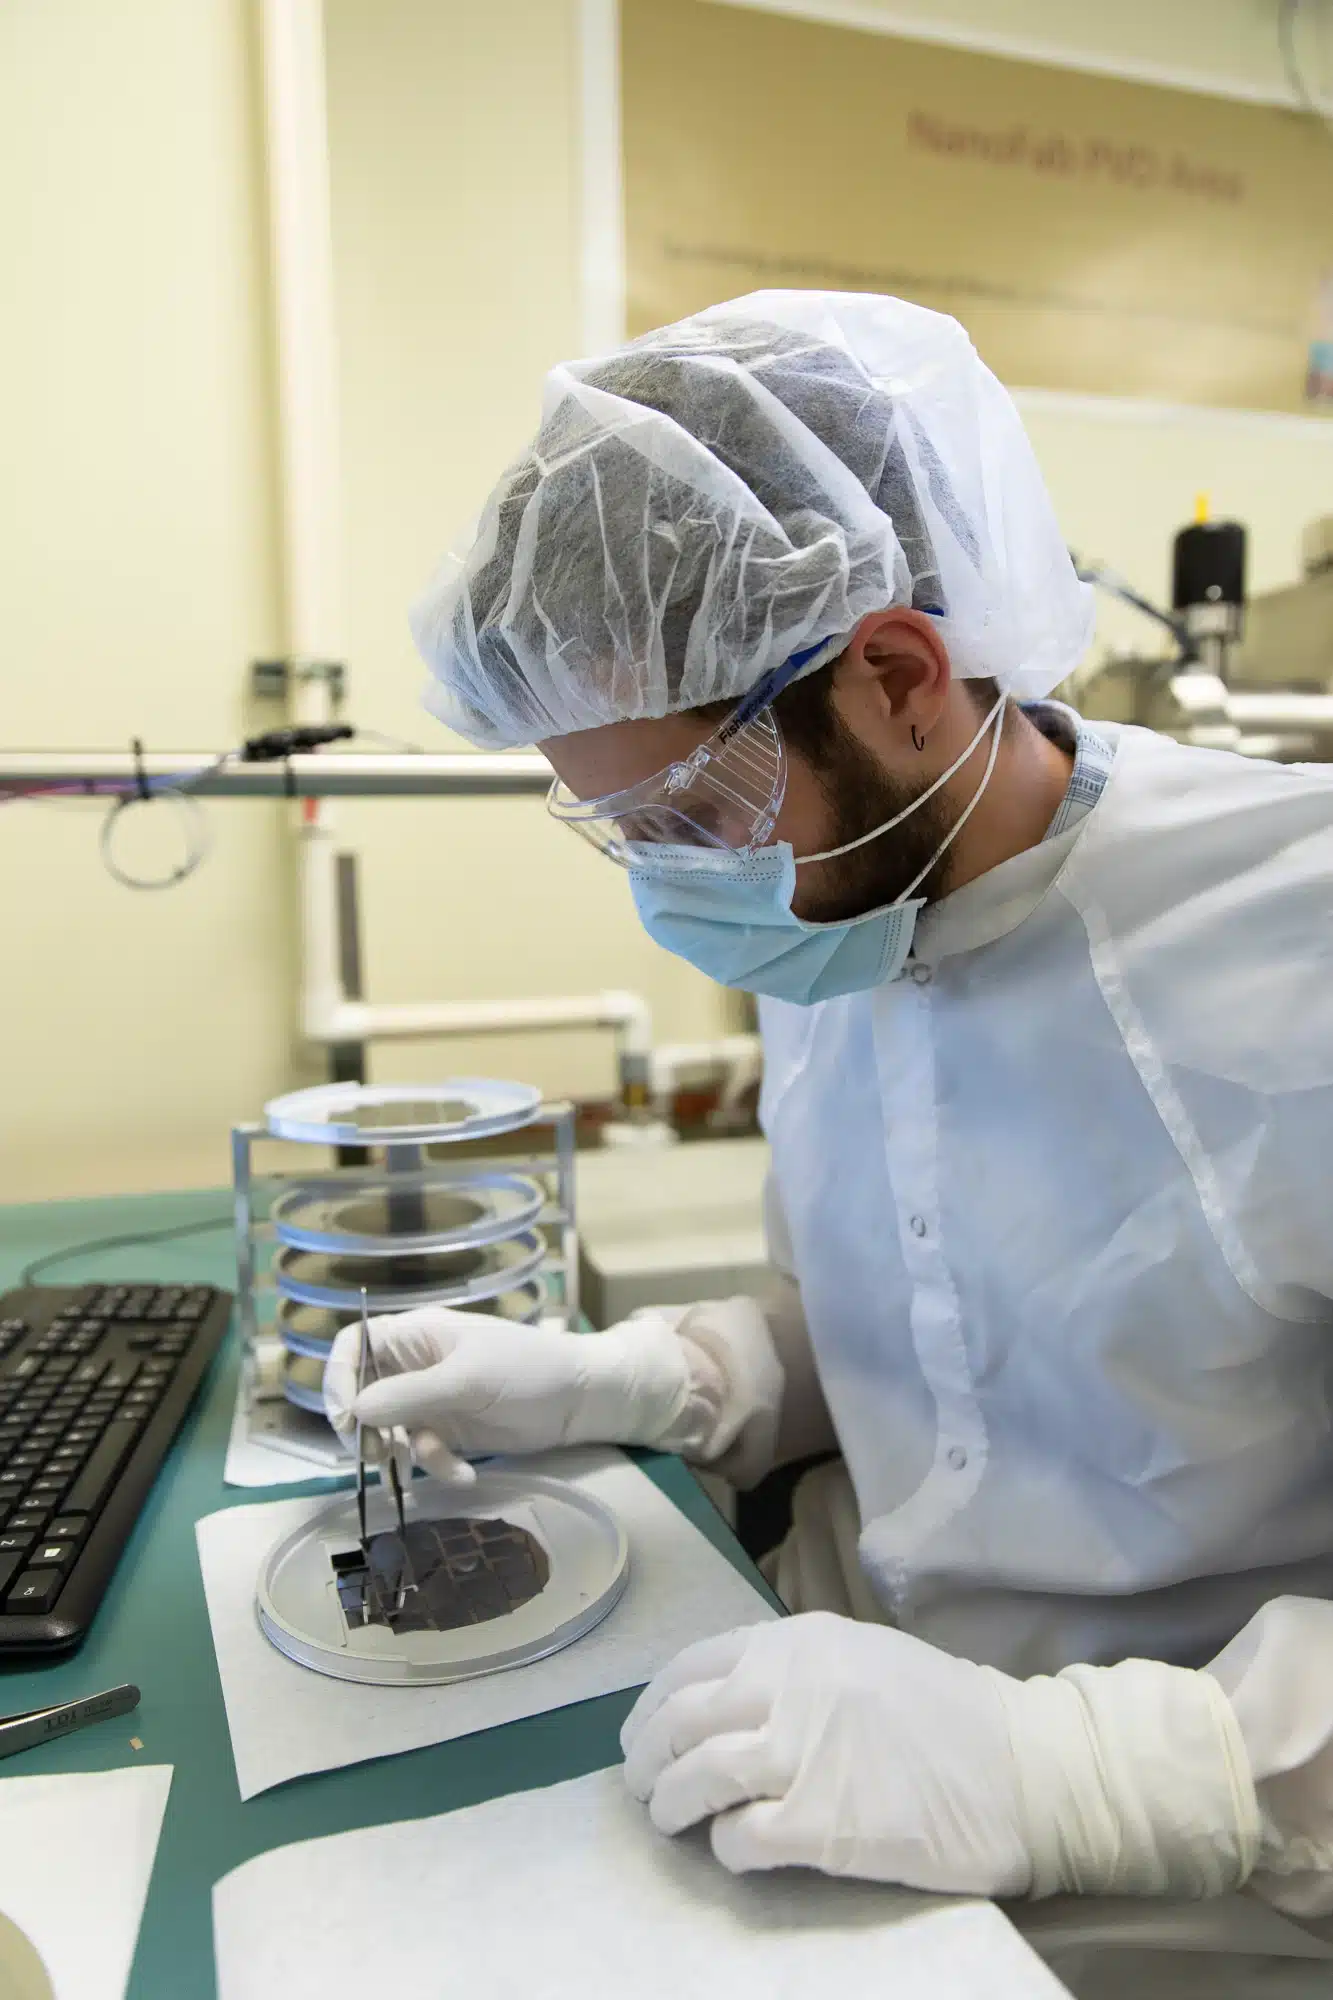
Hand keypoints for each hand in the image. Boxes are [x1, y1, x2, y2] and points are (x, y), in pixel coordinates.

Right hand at [323, 1305, 691, 1484]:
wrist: (581, 1399)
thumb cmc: (528, 1368)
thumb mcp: (467, 1378)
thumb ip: (410, 1394)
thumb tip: (355, 1411)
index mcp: (416, 1335)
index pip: (354, 1345)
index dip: (337, 1377)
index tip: (344, 1417)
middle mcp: (415, 1365)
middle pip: (362, 1393)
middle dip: (366, 1428)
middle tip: (375, 1454)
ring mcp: (431, 1400)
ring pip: (389, 1432)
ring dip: (404, 1454)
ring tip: (431, 1464)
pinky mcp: (450, 1432)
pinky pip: (422, 1453)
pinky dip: (438, 1467)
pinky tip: (465, 1474)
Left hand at [622, 1613, 1260, 1899]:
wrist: (1025, 1767)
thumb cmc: (948, 1713)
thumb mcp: (860, 1657)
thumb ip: (793, 1671)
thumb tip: (724, 1706)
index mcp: (794, 1642)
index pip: (688, 1669)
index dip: (652, 1708)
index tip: (643, 1736)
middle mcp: (786, 1687)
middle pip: (678, 1723)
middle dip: (647, 1759)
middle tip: (644, 1787)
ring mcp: (800, 1755)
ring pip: (694, 1779)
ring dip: (671, 1806)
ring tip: (671, 1822)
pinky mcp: (819, 1824)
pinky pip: (739, 1838)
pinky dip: (725, 1847)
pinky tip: (738, 1849)